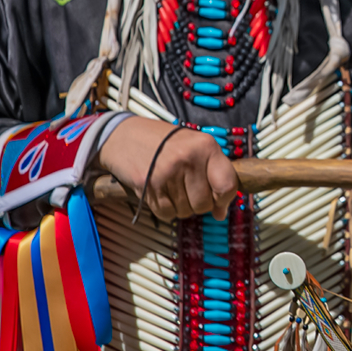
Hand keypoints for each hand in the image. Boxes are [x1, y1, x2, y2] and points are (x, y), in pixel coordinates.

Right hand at [96, 116, 238, 221]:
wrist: (124, 136)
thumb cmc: (164, 143)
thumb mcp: (195, 147)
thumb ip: (213, 175)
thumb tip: (221, 213)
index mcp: (206, 146)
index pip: (227, 184)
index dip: (225, 198)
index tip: (218, 200)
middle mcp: (188, 158)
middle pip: (205, 203)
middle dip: (198, 203)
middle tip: (187, 188)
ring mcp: (168, 173)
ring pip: (186, 211)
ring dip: (181, 206)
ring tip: (172, 187)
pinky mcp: (149, 186)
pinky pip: (167, 214)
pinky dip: (165, 209)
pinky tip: (160, 192)